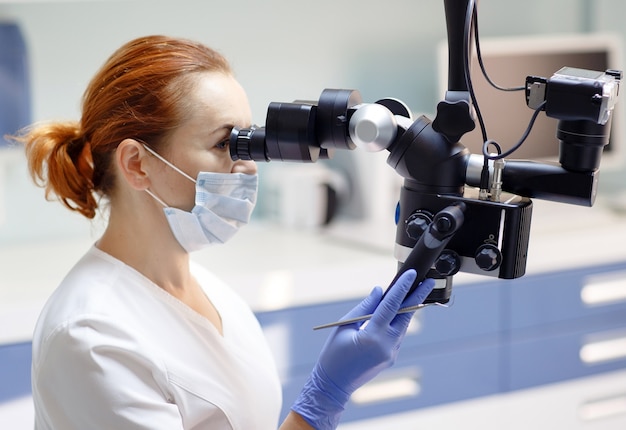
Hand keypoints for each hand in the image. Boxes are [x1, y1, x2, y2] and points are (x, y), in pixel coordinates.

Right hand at [291, 270, 434, 428]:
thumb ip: (365, 307)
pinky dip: (399, 321)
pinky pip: (398, 335)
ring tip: (415, 290)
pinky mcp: (391, 357)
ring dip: (408, 308)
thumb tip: (380, 291)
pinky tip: (400, 310)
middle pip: (406, 315)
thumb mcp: (344, 326)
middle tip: (429, 281)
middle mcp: (386, 345)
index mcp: (372, 336)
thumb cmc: (334, 354)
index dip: (401, 288)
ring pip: (404, 325)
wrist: (334, 385)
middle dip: (418, 296)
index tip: (411, 274)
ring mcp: (391, 353)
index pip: (391, 306)